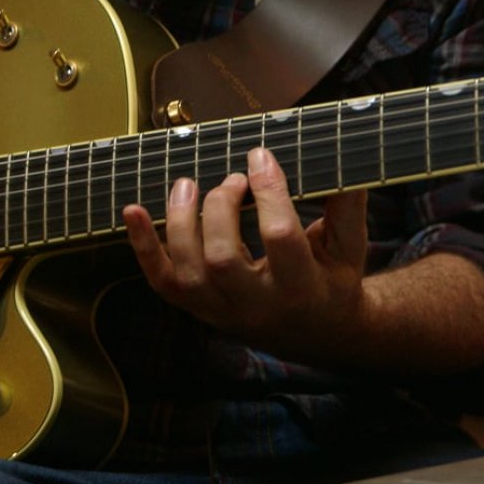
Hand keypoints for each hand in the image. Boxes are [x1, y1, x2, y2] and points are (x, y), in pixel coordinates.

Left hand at [123, 147, 368, 356]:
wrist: (319, 333)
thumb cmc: (334, 279)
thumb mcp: (351, 247)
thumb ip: (347, 204)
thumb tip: (340, 151)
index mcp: (301, 288)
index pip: (279, 237)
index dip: (269, 191)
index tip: (261, 155)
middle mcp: (257, 306)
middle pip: (222, 257)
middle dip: (221, 206)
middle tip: (233, 178)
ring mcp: (223, 312)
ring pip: (188, 272)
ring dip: (179, 222)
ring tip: (187, 184)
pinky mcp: (201, 310)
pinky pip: (163, 282)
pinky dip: (144, 248)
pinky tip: (132, 213)